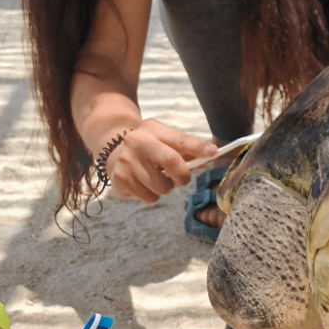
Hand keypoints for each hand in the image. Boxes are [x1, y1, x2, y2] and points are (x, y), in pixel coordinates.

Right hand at [102, 119, 217, 201]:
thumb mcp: (165, 141)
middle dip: (183, 176)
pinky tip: (143, 184)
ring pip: (162, 187)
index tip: (214, 153)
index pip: (180, 139)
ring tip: (157, 179)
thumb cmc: (150, 148)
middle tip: (182, 180)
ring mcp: (126, 161)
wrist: (114, 153)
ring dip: (166, 189)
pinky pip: (149, 198)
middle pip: (171, 162)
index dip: (198, 147)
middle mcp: (137, 142)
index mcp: (153, 130)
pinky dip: (152, 195)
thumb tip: (210, 156)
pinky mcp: (119, 180)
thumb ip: (187, 150)